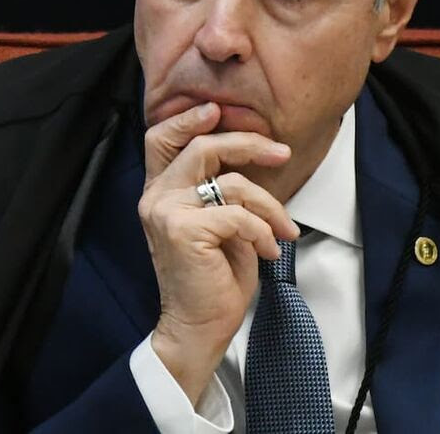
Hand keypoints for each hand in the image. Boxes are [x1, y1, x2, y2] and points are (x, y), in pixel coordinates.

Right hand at [138, 101, 299, 404]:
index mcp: (160, 191)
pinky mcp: (184, 230)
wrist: (198, 327)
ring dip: (269, 205)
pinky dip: (263, 230)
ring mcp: (166, 212)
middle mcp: (156, 197)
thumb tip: (254, 151)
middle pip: (201, 146)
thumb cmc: (213, 276)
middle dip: (248, 144)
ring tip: (283, 229)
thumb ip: (219, 187)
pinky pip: (238, 214)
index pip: (161, 137)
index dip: (190, 118)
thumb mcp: (218, 221)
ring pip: (230, 182)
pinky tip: (269, 249)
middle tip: (282, 153)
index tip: (221, 112)